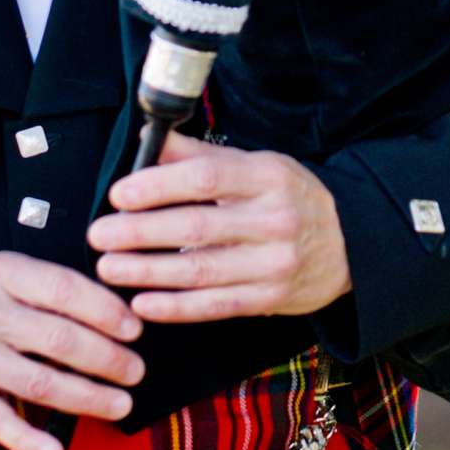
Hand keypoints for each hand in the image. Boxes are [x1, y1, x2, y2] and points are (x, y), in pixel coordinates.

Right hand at [0, 252, 145, 449]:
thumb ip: (45, 287)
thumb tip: (111, 310)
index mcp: (0, 272)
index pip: (64, 290)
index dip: (106, 311)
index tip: (134, 329)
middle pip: (59, 339)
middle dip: (108, 359)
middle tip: (134, 370)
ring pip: (39, 382)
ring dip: (86, 397)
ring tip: (118, 403)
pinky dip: (28, 440)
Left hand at [86, 131, 351, 323]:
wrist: (351, 244)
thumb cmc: (288, 197)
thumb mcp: (256, 165)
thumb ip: (201, 155)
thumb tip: (147, 141)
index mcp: (268, 176)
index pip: (206, 177)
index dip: (158, 186)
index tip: (119, 194)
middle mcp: (274, 220)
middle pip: (197, 227)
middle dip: (140, 232)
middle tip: (99, 235)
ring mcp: (274, 264)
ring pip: (200, 271)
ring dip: (147, 272)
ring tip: (109, 268)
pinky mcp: (270, 299)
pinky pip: (215, 306)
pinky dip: (175, 308)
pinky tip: (142, 303)